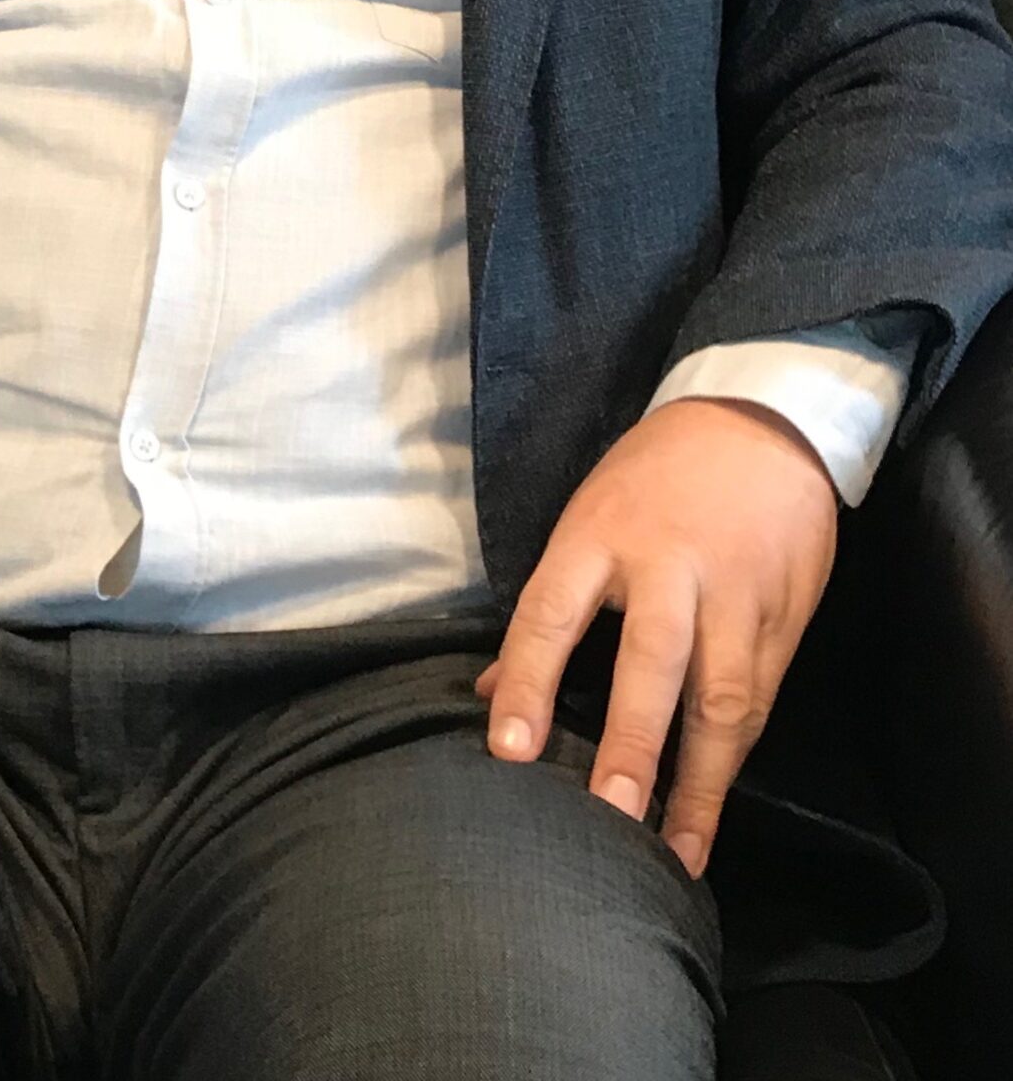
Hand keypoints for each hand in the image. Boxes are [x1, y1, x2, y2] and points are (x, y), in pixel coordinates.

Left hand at [476, 395, 837, 878]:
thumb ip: (548, 606)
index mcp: (599, 535)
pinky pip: (760, 700)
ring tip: (674, 853)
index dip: (527, 681)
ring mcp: (735, 597)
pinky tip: (713, 807)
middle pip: (650, 663)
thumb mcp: (586, 516)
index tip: (509, 751)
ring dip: (697, 782)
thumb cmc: (655, 476)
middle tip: (609, 816)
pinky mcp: (785, 620)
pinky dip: (736, 759)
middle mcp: (668, 568)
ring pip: (721, 698)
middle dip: (630, 742)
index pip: (551, 614)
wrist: (763, 424)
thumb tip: (492, 692)